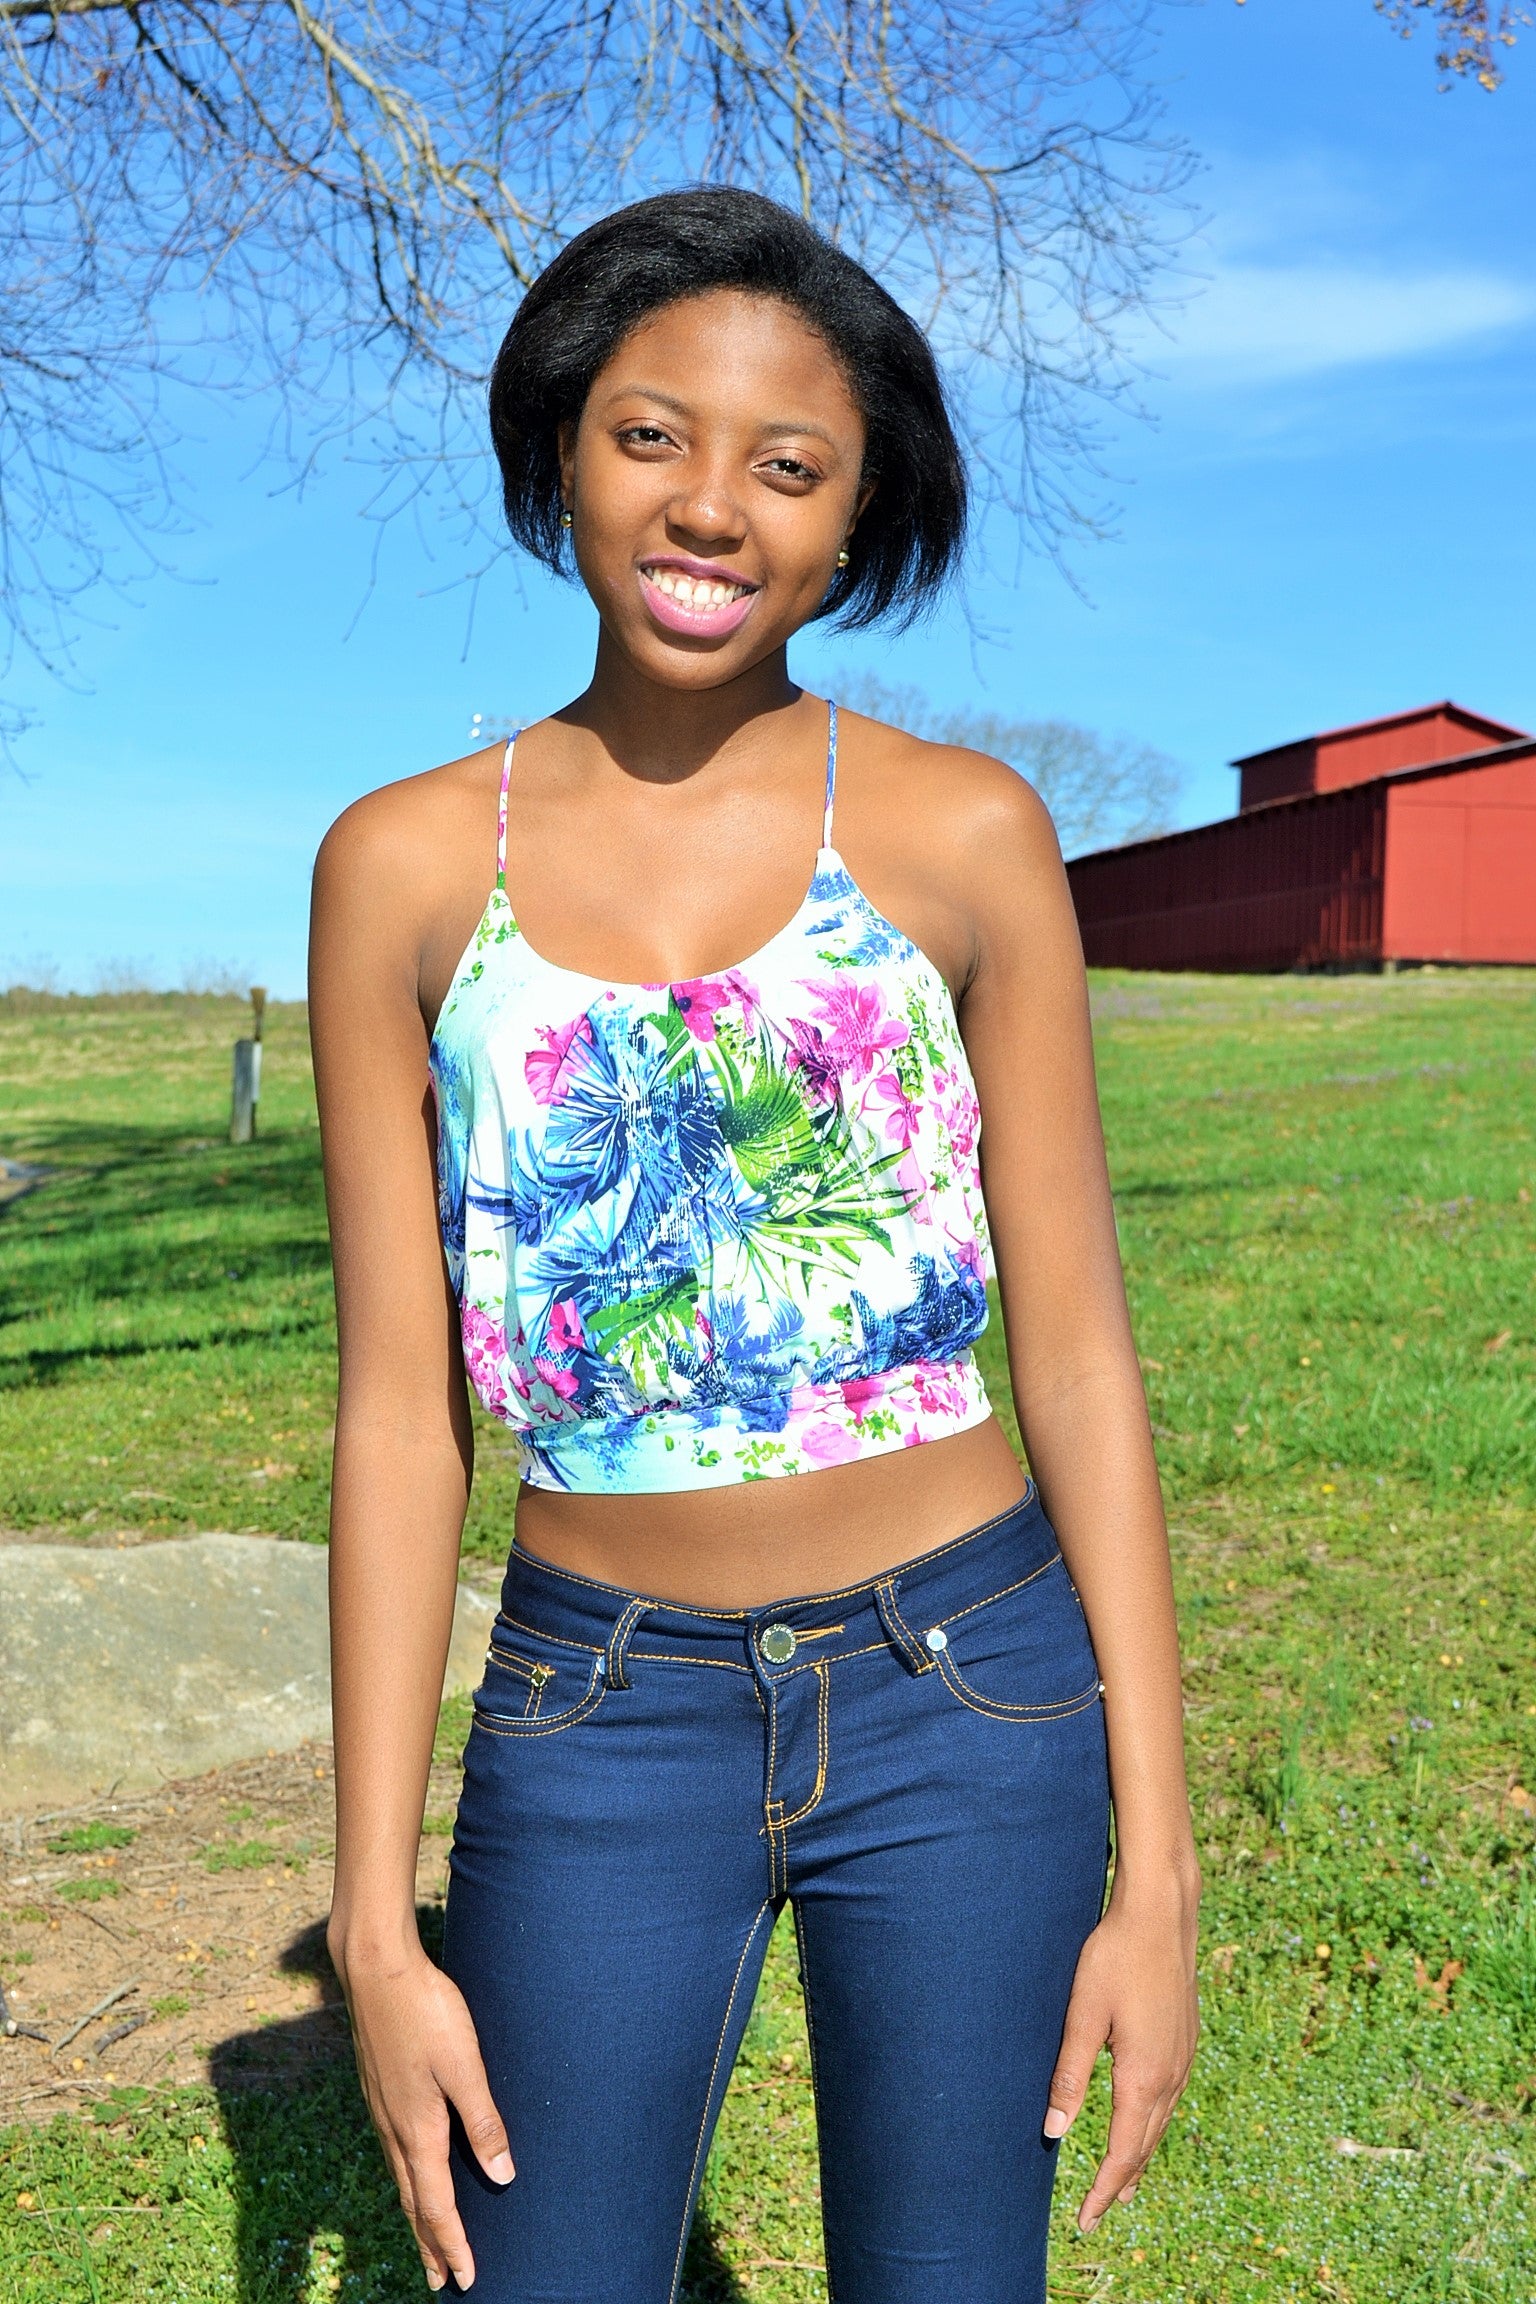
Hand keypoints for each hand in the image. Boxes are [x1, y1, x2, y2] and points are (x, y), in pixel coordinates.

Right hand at [332, 1935, 512, 2290]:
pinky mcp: (378, 2089)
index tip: (467, 2280)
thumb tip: (502, 2176)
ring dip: (415, 2214)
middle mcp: (393, 2128)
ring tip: (426, 2237)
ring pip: (399, 2177)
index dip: (453, 2244)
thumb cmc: (426, 2011)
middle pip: (412, 2201)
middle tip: (440, 2280)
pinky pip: (392, 2151)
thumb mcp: (465, 2065)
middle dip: (429, 2243)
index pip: (436, 2205)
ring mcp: (381, 2108)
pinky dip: (405, 2179)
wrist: (375, 1969)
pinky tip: (410, 2169)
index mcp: (417, 2130)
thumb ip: (484, 2121)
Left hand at [1042, 1877, 1199, 2233]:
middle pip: (1144, 2145)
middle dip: (1119, 2181)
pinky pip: (1170, 2100)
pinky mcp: (1186, 2041)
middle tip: (1098, 2213)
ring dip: (1139, 2156)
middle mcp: (1171, 2076)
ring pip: (1160, 2124)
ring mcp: (1183, 2059)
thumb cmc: (1115, 1957)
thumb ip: (1069, 2074)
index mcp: (1143, 2076)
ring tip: (1122, 2184)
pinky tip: (1145, 2124)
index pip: (1121, 2151)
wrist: (1161, 1915)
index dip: (1101, 2188)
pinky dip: (1153, 2126)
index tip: (1086, 2219)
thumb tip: (1052, 2130)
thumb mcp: (1083, 2014)